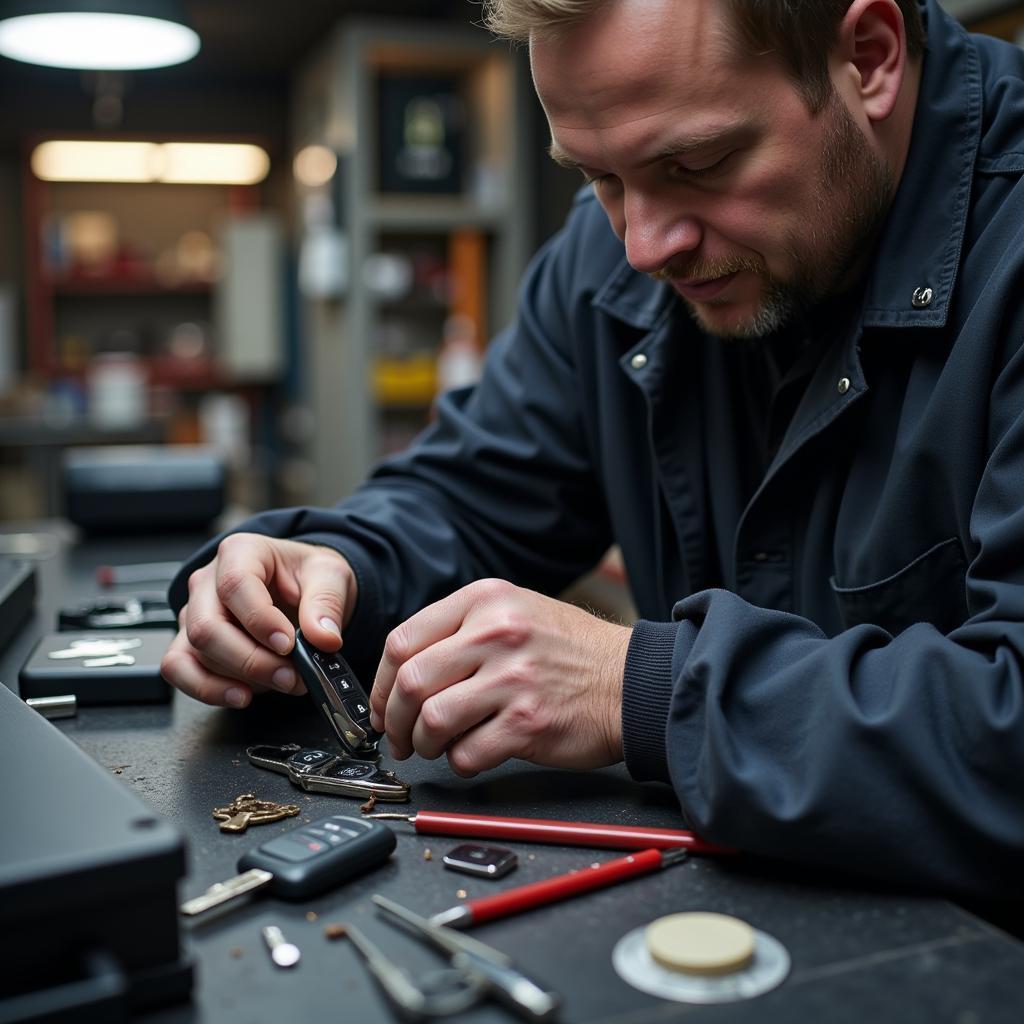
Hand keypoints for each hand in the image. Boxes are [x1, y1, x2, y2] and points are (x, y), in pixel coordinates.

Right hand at [160, 534, 356, 707]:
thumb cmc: (307, 576)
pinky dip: (207, 689)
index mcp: (240, 552)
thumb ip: (327, 603)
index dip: (260, 620)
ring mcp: (194, 613)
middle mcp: (208, 581)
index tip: (288, 644)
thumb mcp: (330, 576)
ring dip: (240, 677)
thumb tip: (324, 637)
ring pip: (196, 651)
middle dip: (251, 660)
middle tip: (290, 675)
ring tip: (281, 682)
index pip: (236, 585)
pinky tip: (241, 695)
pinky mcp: (190, 643)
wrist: (302, 590)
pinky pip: (179, 669)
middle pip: (208, 626)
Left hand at [369, 578, 631, 776]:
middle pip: (410, 682)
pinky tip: (473, 754)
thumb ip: (460, 629)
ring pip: (432, 720)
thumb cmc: (570, 651)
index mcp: (486, 600)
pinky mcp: (528, 723)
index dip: (380, 682)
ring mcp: (513, 679)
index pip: (404, 640)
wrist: (631, 681)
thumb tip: (401, 673)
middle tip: (398, 737)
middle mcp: (497, 633)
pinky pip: (467, 754)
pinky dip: (460, 762)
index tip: (382, 704)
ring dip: (424, 744)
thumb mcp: (516, 611)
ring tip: (435, 747)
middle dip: (393, 720)